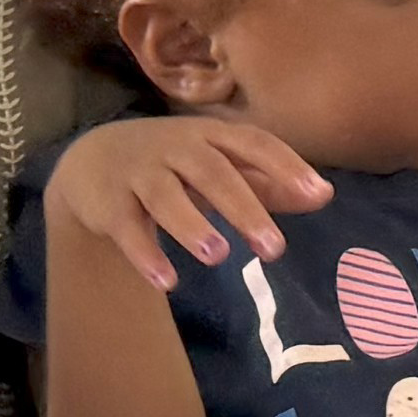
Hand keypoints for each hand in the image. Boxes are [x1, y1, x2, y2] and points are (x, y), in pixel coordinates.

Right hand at [45, 116, 336, 293]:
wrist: (92, 162)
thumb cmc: (175, 166)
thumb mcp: (221, 167)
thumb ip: (270, 183)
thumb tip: (325, 194)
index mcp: (211, 134)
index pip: (254, 143)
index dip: (285, 165)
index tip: (318, 194)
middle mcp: (176, 147)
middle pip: (212, 172)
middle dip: (244, 208)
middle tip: (274, 249)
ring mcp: (140, 173)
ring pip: (165, 196)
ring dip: (192, 225)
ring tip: (218, 256)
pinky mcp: (110, 204)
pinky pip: (127, 228)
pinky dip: (146, 254)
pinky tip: (167, 282)